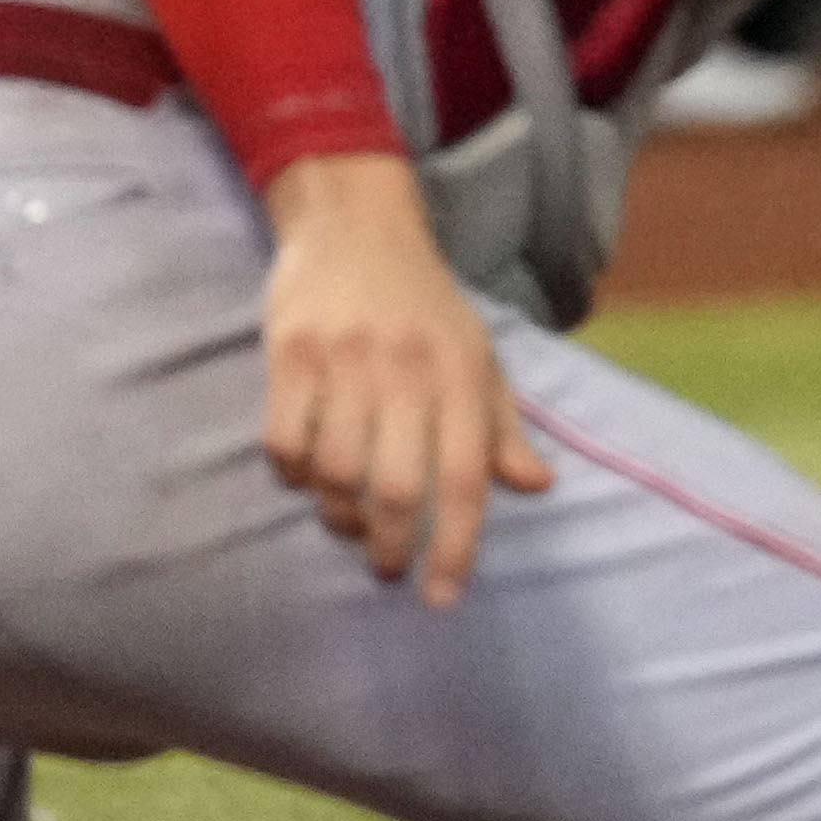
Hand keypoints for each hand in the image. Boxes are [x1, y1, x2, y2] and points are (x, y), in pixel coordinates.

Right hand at [259, 151, 553, 603]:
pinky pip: (284, 442)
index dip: (455, 547)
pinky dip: (292, 476)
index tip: (441, 596)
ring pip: (334, 473)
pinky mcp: (290, 353)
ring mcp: (344, 360)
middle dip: (391, 547)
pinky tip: (306, 475)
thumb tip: (536, 487)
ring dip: (339, 516)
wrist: (355, 224)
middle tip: (388, 568)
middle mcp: (406, 370)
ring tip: (349, 522)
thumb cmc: (424, 305)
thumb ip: (501, 427)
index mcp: (461, 375)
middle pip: (396, 488)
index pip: (465, 478)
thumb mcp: (478, 356)